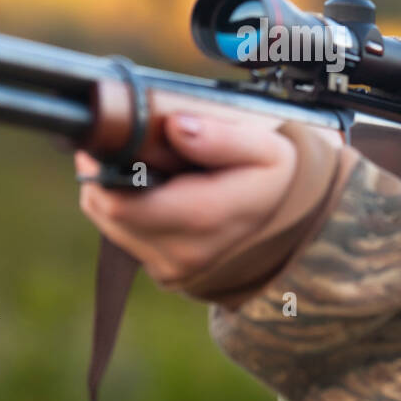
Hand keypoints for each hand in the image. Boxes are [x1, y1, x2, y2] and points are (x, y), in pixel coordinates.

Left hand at [75, 111, 307, 285]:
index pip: (117, 201)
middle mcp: (182, 251)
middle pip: (106, 212)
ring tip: (140, 165)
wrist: (302, 231)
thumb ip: (220, 137)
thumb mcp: (266, 149)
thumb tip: (174, 127)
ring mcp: (173, 268)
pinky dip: (131, 212)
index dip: (98, 166)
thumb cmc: (283, 182)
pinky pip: (129, 240)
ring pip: (113, 226)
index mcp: (202, 217)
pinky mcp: (168, 273)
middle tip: (118, 144)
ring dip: (115, 193)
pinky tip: (155, 191)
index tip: (101, 138)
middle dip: (103, 175)